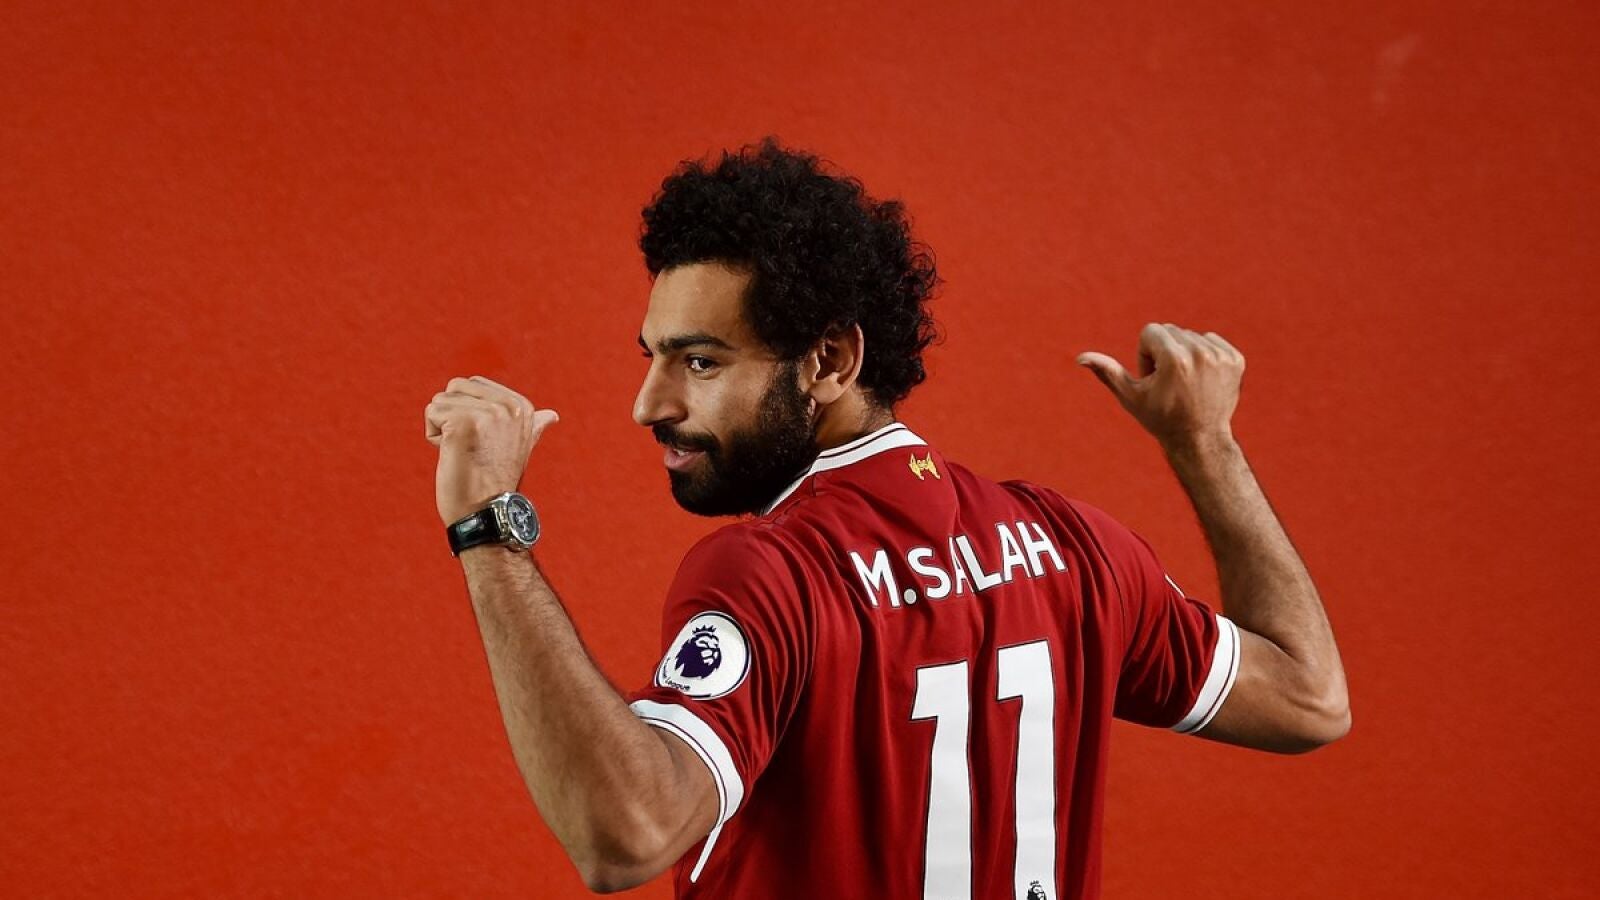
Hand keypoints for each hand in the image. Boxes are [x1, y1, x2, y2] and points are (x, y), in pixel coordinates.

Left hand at [425, 376, 559, 524]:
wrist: (487, 513)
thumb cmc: (496, 482)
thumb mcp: (521, 447)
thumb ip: (532, 425)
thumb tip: (551, 415)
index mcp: (522, 406)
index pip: (473, 384)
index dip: (468, 413)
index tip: (484, 443)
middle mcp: (509, 406)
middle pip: (455, 388)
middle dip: (452, 416)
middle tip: (471, 449)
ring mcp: (488, 414)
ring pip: (440, 401)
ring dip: (442, 428)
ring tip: (463, 454)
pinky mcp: (464, 423)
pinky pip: (431, 413)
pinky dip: (433, 437)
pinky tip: (453, 455)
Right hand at [1076, 323, 1244, 451]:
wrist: (1200, 439)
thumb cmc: (1160, 418)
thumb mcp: (1130, 396)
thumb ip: (1107, 371)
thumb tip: (1080, 357)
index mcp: (1175, 359)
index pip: (1151, 331)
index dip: (1146, 355)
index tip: (1154, 379)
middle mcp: (1200, 353)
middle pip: (1171, 331)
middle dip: (1164, 352)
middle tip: (1170, 383)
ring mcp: (1221, 357)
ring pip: (1190, 336)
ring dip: (1183, 354)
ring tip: (1186, 383)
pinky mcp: (1236, 360)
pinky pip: (1211, 340)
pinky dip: (1204, 355)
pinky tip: (1202, 379)